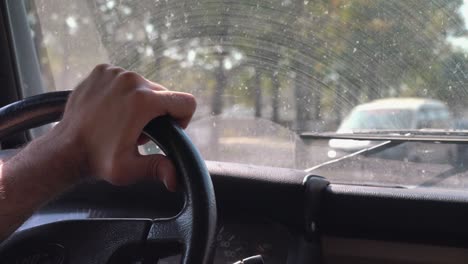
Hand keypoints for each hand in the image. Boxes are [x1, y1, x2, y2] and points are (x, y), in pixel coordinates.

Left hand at [49, 64, 195, 189]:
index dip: (183, 119)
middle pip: (164, 94)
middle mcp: (131, 81)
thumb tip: (176, 179)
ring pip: (144, 86)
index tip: (168, 130)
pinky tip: (111, 110)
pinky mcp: (102, 70)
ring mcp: (114, 72)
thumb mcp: (130, 169)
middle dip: (157, 113)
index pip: (185, 101)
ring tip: (123, 122)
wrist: (64, 148)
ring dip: (140, 102)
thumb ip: (158, 169)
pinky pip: (126, 79)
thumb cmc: (97, 160)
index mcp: (143, 101)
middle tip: (138, 132)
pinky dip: (123, 93)